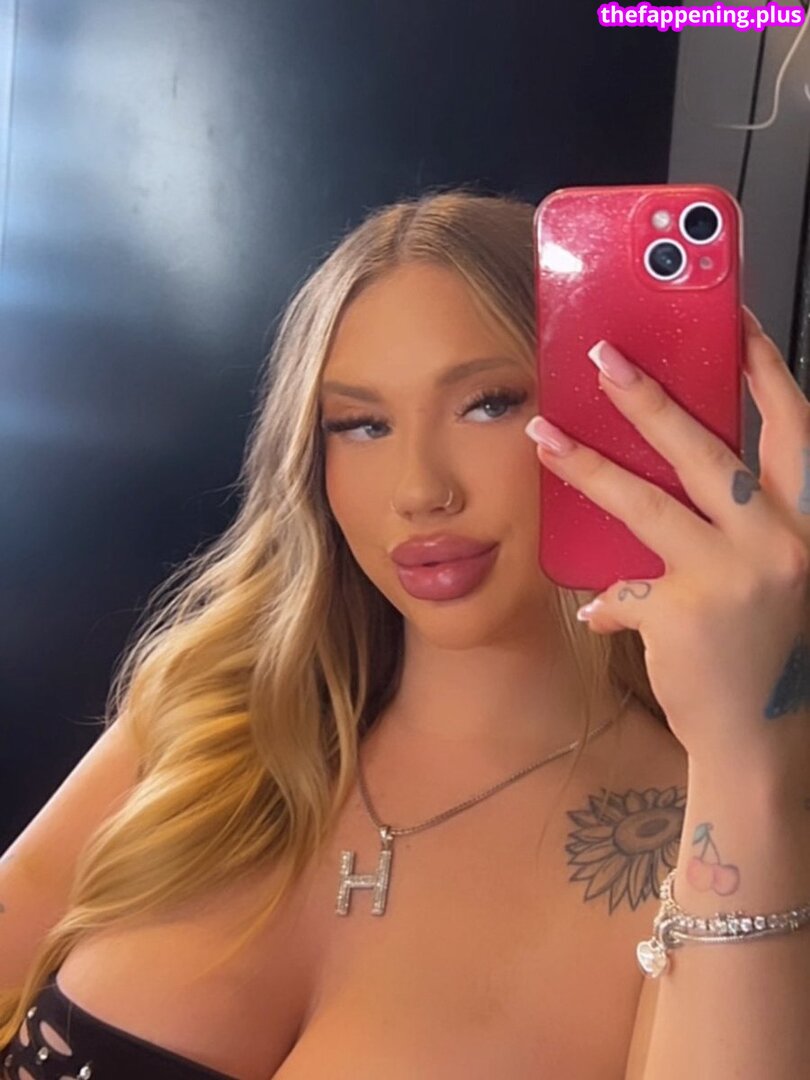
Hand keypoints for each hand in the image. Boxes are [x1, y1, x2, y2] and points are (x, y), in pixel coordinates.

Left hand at [524, 309, 809, 775]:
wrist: (766, 739)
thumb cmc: (770, 649)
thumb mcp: (777, 571)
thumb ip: (739, 523)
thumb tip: (663, 473)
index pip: (793, 425)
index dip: (763, 367)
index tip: (731, 318)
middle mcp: (784, 539)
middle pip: (707, 449)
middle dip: (651, 397)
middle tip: (604, 356)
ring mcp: (735, 575)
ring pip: (646, 502)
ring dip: (588, 465)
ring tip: (543, 432)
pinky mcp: (686, 612)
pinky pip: (625, 585)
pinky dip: (609, 596)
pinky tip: (598, 609)